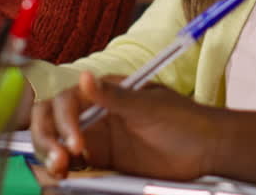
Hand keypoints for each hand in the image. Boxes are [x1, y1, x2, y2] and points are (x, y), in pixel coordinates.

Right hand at [31, 72, 218, 180]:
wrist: (207, 149)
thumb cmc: (182, 119)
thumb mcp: (147, 106)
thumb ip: (113, 96)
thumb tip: (85, 77)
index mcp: (103, 93)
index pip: (66, 102)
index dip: (64, 121)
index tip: (76, 143)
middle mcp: (95, 113)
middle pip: (54, 122)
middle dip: (48, 139)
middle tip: (59, 160)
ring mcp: (98, 138)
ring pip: (60, 145)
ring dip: (52, 155)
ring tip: (59, 171)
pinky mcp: (105, 161)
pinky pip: (77, 166)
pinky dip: (66, 171)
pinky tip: (65, 176)